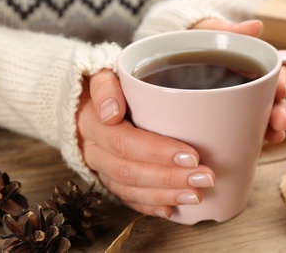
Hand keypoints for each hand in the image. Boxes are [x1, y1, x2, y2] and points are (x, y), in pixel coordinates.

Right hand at [77, 70, 214, 217]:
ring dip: (164, 195)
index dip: (157, 152)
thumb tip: (111, 113)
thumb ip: (105, 86)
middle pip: (130, 171)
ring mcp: (100, 169)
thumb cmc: (104, 89)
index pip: (124, 142)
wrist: (80, 106)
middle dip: (169, 178)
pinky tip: (170, 210)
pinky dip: (148, 206)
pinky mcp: (107, 179)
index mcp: (92, 124)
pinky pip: (125, 198)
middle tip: (204, 178)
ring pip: (129, 189)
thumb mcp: (101, 75)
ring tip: (195, 196)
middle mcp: (94, 151)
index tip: (191, 156)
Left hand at [191, 19, 285, 142]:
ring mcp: (237, 103)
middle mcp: (248, 86)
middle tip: (280, 123)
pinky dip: (249, 138)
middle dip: (279, 112)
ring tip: (274, 137)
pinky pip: (239, 128)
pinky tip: (254, 146)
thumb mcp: (211, 32)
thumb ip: (231, 30)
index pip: (274, 75)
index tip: (281, 90)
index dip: (281, 83)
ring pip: (259, 117)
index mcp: (250, 67)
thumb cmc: (196, 42)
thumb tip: (256, 26)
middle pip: (271, 100)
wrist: (172, 54)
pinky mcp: (223, 116)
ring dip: (270, 129)